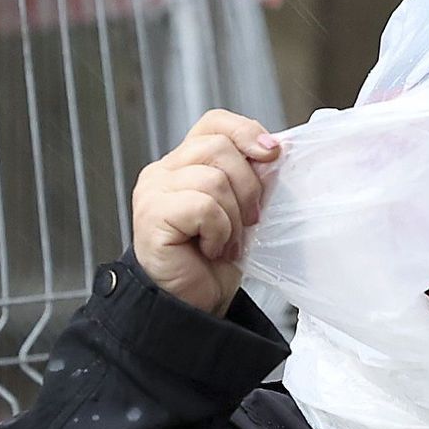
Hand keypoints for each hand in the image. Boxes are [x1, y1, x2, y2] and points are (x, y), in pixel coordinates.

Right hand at [131, 110, 281, 315]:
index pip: (214, 123)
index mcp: (184, 163)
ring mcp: (153, 192)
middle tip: (248, 222)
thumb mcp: (244, 210)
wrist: (196, 305)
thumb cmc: (217, 261)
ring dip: (233, 218)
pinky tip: (211, 250)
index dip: (246, 132)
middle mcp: (163, 171)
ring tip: (225, 243)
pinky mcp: (151, 215)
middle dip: (248, 187)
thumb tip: (277, 150)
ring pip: (214, 179)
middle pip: (218, 147)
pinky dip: (219, 231)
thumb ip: (252, 178)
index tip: (273, 156)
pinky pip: (203, 206)